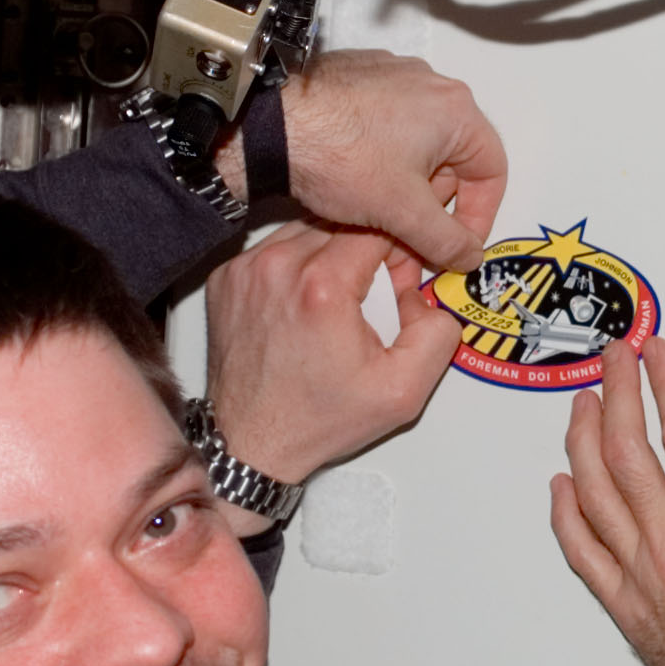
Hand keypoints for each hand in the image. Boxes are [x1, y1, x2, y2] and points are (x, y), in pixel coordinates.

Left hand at [203, 225, 461, 487]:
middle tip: (373, 291)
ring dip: (330, 252)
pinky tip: (304, 302)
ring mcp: (245, 271)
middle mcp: (277, 268)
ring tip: (338, 297)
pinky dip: (296, 265)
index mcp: (321, 286)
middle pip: (341, 222)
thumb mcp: (404, 390)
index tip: (400, 274)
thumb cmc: (319, 418)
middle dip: (366, 248)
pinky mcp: (227, 279)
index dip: (398, 245)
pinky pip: (274, 249)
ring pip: (306, 228)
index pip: (376, 225)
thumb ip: (437, 332)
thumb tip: (423, 290)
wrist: (252, 443)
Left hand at [267, 50, 506, 272]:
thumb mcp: (403, 210)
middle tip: (412, 240)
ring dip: (407, 188)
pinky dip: (380, 161)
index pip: (492, 172)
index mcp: (455, 109)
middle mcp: (430, 84)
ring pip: (419, 147)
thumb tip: (470, 255)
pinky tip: (353, 185)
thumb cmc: (337, 153)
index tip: (458, 246)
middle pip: (454, 160)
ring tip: (377, 217)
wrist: (268, 123)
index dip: (479, 217)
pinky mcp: (359, 80)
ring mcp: (392, 78)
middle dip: (435, 207)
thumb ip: (446, 239)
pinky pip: (386, 128)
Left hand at [550, 338, 664, 665]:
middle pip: (627, 451)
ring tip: (582, 405)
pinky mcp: (623, 602)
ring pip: (595, 491)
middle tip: (612, 360)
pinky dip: (565, 513)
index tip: (657, 355)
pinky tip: (560, 488)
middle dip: (616, 394)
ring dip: (583, 441)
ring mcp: (639, 572)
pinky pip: (581, 550)